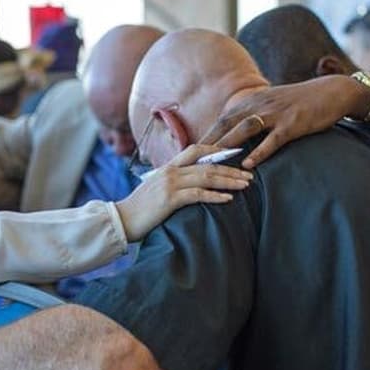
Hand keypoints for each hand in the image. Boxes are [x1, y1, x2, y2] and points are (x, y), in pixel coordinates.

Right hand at [115, 144, 252, 240]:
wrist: (120, 220)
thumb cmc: (139, 210)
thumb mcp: (156, 190)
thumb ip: (172, 183)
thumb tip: (190, 186)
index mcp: (167, 167)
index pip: (195, 149)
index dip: (217, 150)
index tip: (235, 155)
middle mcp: (170, 171)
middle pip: (207, 164)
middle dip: (231, 169)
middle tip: (249, 175)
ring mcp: (169, 184)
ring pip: (206, 177)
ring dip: (228, 180)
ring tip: (245, 185)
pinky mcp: (169, 199)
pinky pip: (197, 194)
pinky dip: (215, 195)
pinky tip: (228, 198)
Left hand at [199, 75, 369, 167]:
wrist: (331, 92)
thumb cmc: (298, 103)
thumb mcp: (270, 106)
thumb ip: (250, 119)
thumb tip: (231, 137)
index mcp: (250, 102)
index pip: (220, 121)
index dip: (202, 138)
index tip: (186, 155)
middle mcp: (258, 105)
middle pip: (225, 125)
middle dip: (206, 145)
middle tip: (188, 163)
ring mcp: (275, 114)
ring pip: (244, 131)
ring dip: (226, 147)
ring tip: (210, 166)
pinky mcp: (293, 123)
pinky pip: (273, 139)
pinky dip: (260, 152)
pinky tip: (249, 165)